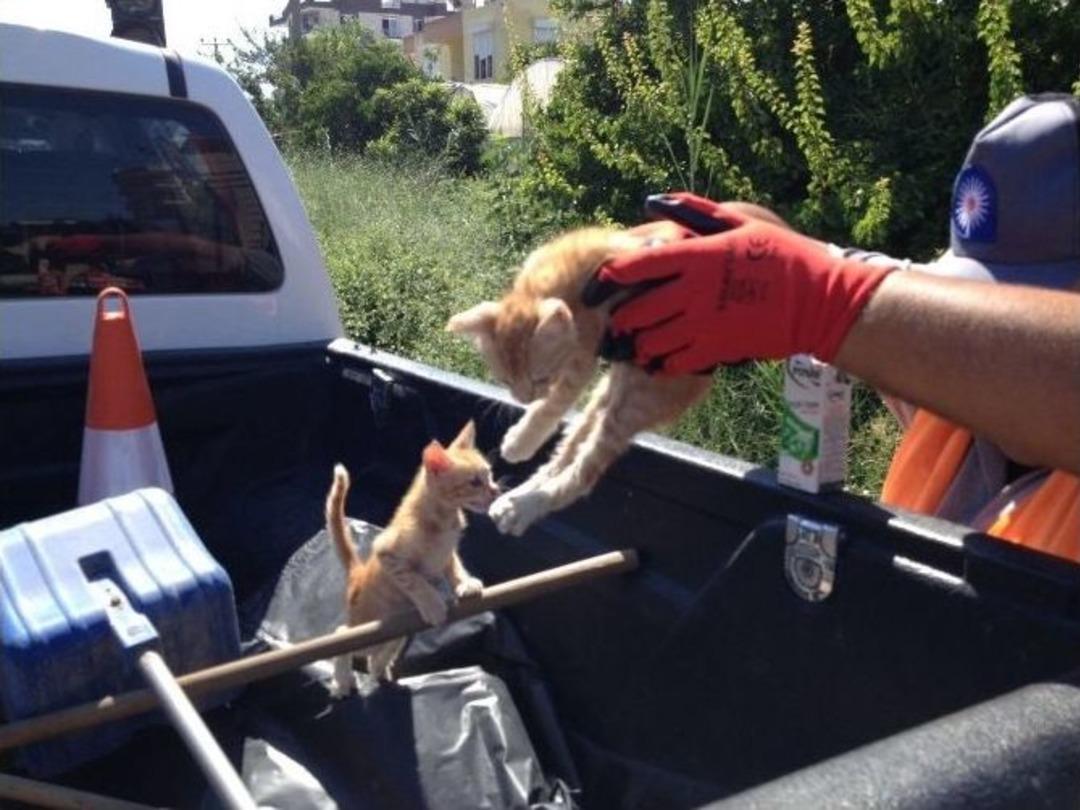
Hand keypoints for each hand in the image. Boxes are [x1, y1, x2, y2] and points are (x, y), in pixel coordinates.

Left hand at [592, 202, 893, 373]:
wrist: (822, 300)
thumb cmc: (781, 255)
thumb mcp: (740, 222)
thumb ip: (693, 211)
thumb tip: (651, 203)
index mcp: (697, 255)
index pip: (636, 265)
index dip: (608, 276)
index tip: (598, 284)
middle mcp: (695, 290)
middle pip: (635, 310)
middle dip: (618, 319)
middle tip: (611, 323)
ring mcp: (705, 323)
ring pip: (650, 341)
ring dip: (637, 345)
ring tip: (633, 345)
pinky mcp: (718, 350)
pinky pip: (675, 362)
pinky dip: (661, 363)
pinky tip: (659, 360)